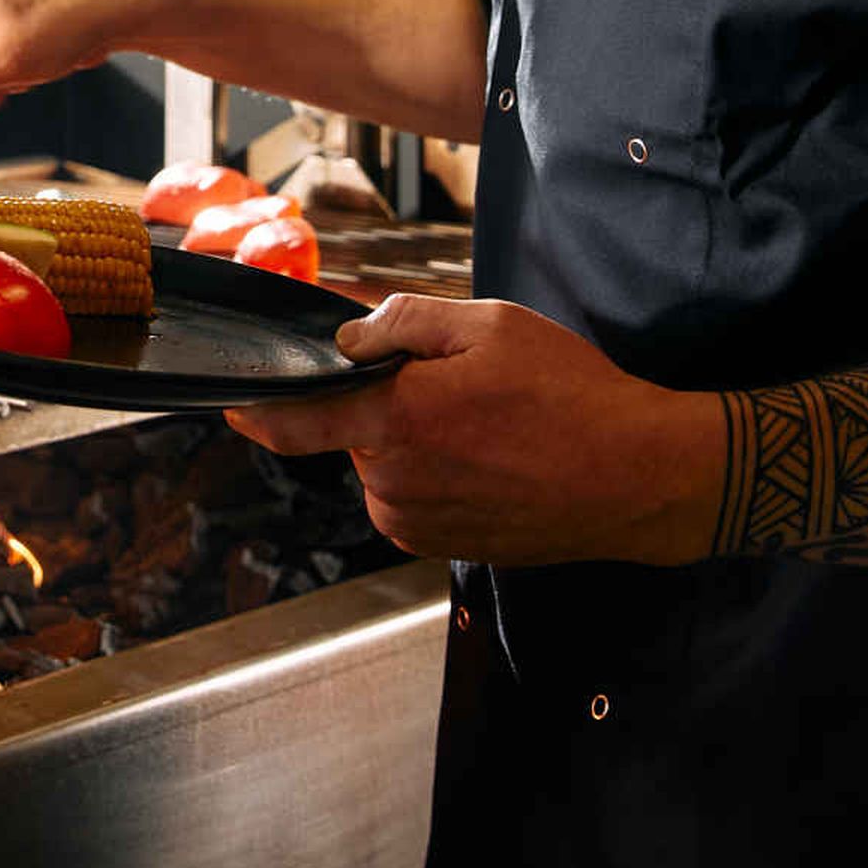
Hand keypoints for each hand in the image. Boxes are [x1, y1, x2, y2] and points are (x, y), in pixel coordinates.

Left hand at [226, 297, 721, 565]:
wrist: (637, 477)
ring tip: (491, 428)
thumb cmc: (572, 398)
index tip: (231, 399)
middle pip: (356, 430)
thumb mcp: (489, 325)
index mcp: (395, 423)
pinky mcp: (442, 545)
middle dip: (390, 403)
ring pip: (386, 464)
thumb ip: (402, 322)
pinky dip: (439, 474)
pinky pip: (414, 497)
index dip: (254, 408)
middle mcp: (393, 483)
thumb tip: (349, 337)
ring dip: (417, 441)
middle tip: (462, 389)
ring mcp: (416, 523)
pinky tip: (494, 460)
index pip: (290, 422)